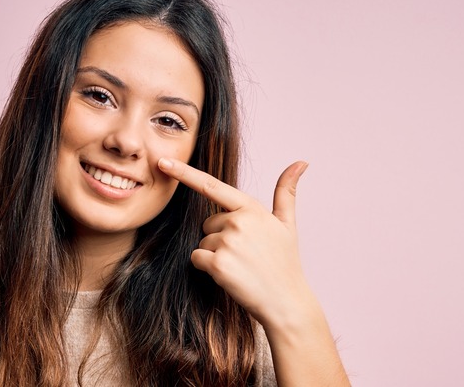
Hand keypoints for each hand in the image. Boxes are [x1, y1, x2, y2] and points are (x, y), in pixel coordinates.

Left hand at [157, 157, 312, 325]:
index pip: (211, 186)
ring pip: (203, 242)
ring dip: (215, 255)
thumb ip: (286, 192)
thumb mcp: (287, 224)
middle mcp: (238, 222)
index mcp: (251, 208)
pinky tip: (230, 275)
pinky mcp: (218, 264)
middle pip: (207, 224)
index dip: (183, 173)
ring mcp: (227, 242)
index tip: (162, 161)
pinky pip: (196, 258)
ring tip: (241, 266)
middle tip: (245, 254)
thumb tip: (301, 161)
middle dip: (219, 237)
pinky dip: (207, 267)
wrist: (286, 302)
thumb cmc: (285, 263)